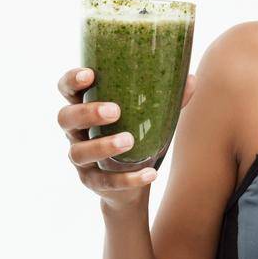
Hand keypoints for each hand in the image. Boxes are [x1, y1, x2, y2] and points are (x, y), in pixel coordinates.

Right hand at [57, 67, 195, 208]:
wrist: (133, 183)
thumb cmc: (138, 138)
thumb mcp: (151, 118)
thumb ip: (168, 100)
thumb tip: (191, 79)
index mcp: (86, 108)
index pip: (68, 90)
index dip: (71, 81)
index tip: (89, 74)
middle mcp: (76, 132)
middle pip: (66, 118)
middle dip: (87, 112)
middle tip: (114, 111)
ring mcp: (81, 159)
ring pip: (79, 152)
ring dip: (102, 146)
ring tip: (129, 141)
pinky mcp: (91, 182)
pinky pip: (104, 182)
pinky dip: (128, 178)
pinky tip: (150, 173)